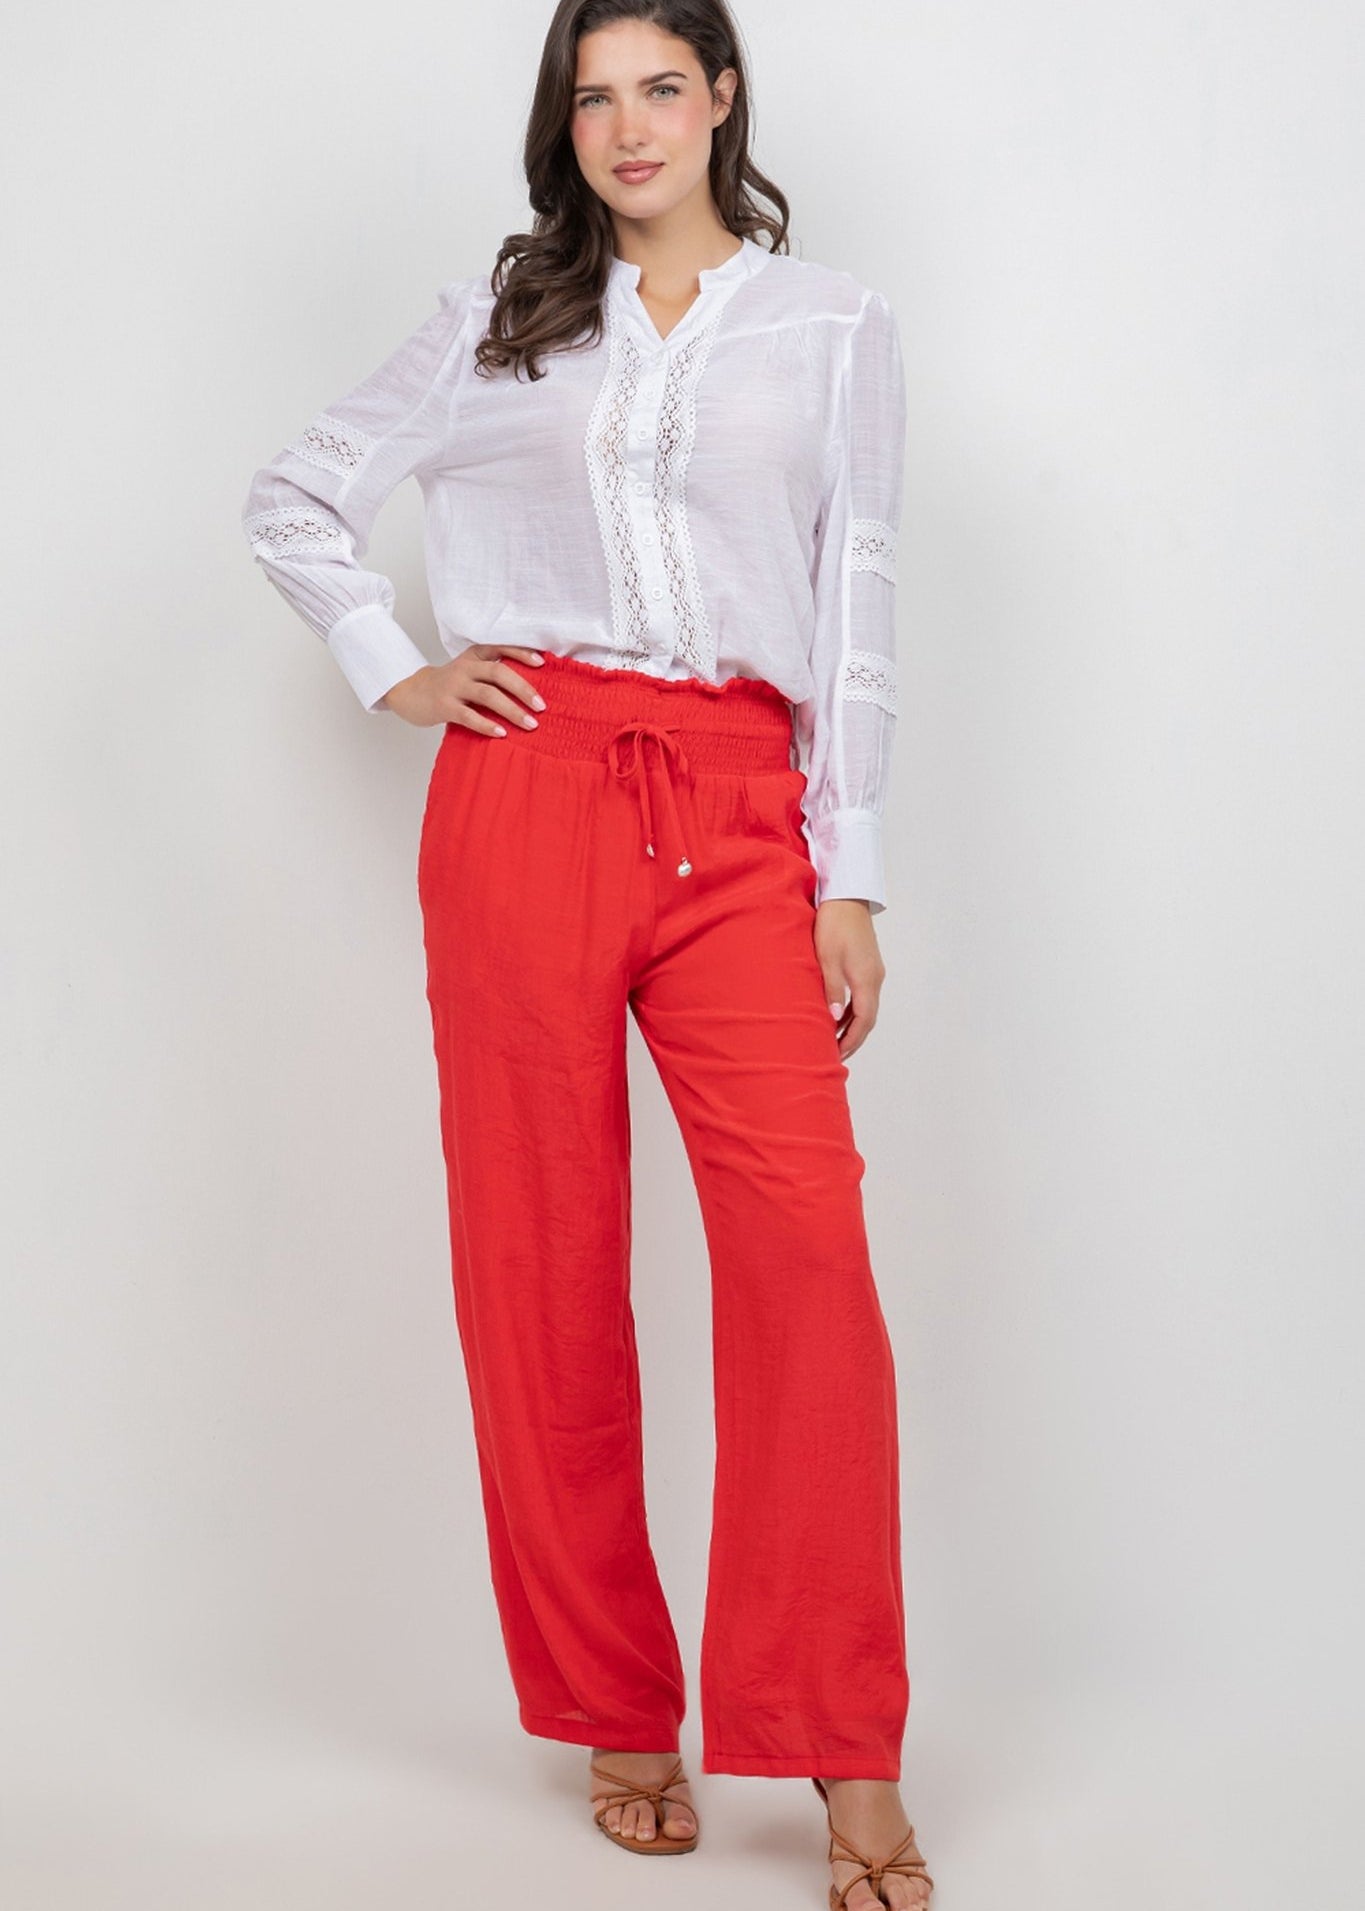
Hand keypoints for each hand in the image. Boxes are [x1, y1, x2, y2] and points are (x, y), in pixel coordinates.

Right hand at [378, 644, 547, 728]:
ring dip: (512, 710)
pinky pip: (469, 716)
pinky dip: (487, 725)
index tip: (542, 663)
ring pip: (487, 695)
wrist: (411, 693)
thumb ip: (492, 673)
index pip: (500, 648)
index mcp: (474, 656)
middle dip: (523, 689)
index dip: (522, 653)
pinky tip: (502, 733)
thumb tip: (531, 689)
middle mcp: (464, 668)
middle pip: (499, 673)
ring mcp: (453, 687)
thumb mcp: (469, 671)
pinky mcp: (444, 706)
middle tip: (541, 706)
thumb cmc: (449, 685)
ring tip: (530, 724)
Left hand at [814, 899, 884, 1059]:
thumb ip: (832, 990)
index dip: (852, 1040)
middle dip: (854, 1038)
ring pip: (866, 1007)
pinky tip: (838, 1016)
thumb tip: (833, 1019)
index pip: (863, 1020)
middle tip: (837, 1055)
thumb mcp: (827, 958)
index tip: (838, 1055)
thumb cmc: (834, 925)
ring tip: (836, 1041)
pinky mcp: (868, 965)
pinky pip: (863, 995)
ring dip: (853, 1025)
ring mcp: (873, 971)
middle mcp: (875, 978)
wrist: (846, 897)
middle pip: (868, 1018)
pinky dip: (853, 1010)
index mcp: (866, 979)